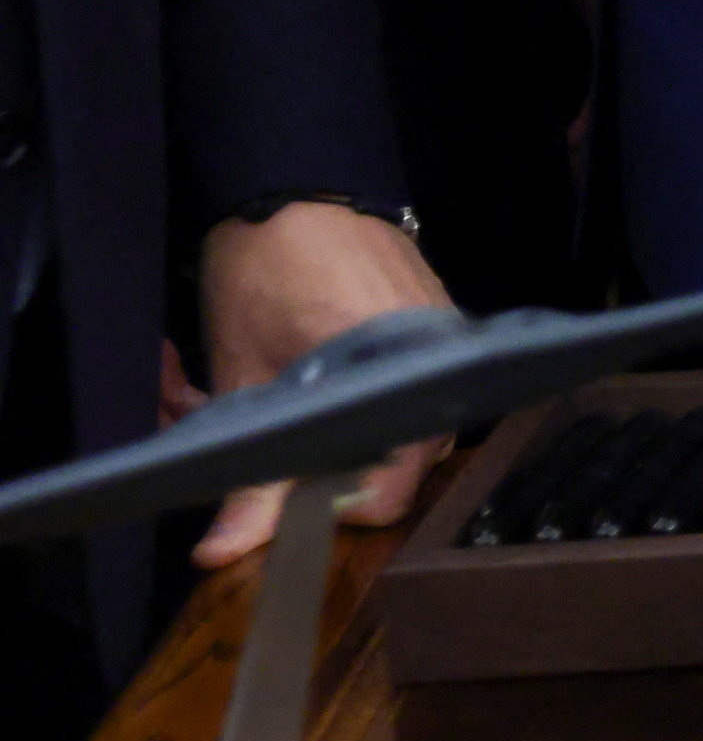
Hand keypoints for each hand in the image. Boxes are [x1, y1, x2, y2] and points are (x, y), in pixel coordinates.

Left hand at [185, 202, 451, 568]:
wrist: (297, 188)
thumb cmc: (268, 274)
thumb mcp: (246, 379)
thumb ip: (248, 478)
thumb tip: (224, 552)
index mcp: (395, 387)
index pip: (382, 496)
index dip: (323, 511)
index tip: (274, 503)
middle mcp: (434, 373)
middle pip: (393, 468)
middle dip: (323, 473)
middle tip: (263, 452)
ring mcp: (442, 346)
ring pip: (398, 431)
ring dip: (340, 436)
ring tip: (279, 410)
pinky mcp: (435, 326)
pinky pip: (404, 390)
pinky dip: (358, 398)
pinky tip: (311, 379)